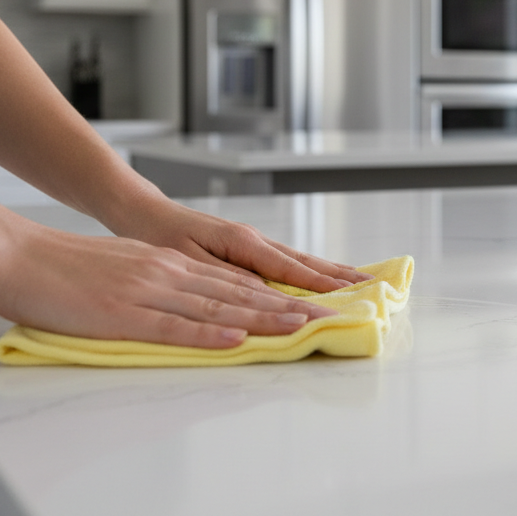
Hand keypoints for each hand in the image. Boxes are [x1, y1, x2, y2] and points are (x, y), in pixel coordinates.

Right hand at [0, 224, 337, 348]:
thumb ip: (159, 284)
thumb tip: (188, 303)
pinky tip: (237, 341)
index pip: (235, 280)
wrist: (20, 255)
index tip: (311, 303)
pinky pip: (175, 326)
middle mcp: (169, 273)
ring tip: (300, 328)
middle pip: (239, 292)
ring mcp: (149, 292)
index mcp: (169, 264)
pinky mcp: (124, 313)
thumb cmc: (66, 268)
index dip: (277, 292)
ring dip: (263, 319)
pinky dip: (209, 335)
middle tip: (327, 316)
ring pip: (218, 307)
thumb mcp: (126, 268)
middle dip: (287, 306)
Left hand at [108, 194, 370, 293]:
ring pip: (300, 261)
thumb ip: (228, 278)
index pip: (291, 272)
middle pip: (306, 263)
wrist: (141, 212)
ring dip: (332, 273)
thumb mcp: (188, 260)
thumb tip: (266, 293)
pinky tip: (323, 277)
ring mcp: (253, 243)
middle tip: (375, 289)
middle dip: (341, 278)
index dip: (321, 290)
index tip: (349, 302)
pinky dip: (311, 271)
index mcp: (243, 243)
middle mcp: (254, 241)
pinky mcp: (247, 248)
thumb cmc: (158, 235)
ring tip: (362, 281)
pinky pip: (287, 262)